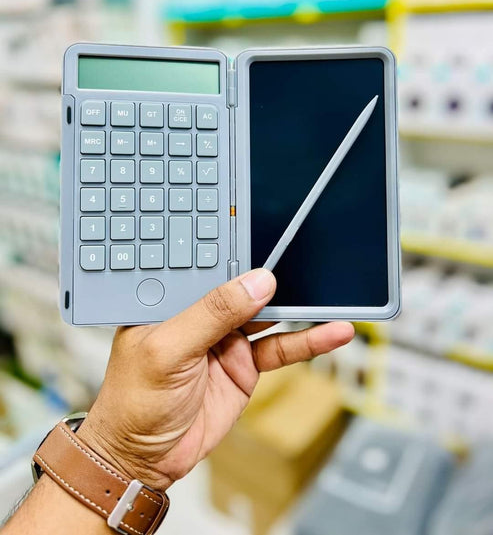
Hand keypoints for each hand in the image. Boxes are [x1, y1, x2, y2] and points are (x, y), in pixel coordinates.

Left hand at [78, 269, 353, 491]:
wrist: (144, 459)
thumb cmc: (135, 403)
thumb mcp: (169, 351)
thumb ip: (213, 315)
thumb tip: (255, 282)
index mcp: (173, 300)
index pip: (210, 266)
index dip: (239, 250)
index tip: (272, 237)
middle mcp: (201, 315)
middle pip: (244, 288)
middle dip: (276, 276)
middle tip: (311, 260)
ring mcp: (225, 340)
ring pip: (268, 316)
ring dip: (300, 309)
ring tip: (332, 300)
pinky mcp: (244, 365)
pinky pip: (280, 348)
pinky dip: (307, 342)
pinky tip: (331, 334)